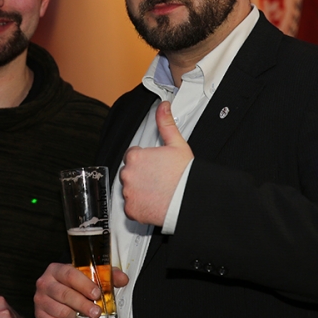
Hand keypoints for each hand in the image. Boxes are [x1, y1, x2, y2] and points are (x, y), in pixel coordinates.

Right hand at [34, 262, 128, 317]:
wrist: (57, 295)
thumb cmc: (74, 284)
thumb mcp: (89, 276)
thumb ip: (107, 275)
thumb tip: (123, 279)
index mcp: (57, 269)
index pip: (70, 274)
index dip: (85, 285)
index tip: (97, 294)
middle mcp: (45, 282)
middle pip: (64, 294)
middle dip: (83, 305)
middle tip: (96, 312)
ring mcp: (40, 298)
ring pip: (59, 310)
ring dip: (75, 315)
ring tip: (84, 316)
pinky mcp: (38, 314)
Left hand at [119, 101, 192, 225]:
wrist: (189, 199)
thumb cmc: (184, 174)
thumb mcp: (176, 144)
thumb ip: (165, 123)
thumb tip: (163, 107)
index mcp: (135, 156)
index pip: (132, 156)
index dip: (145, 160)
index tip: (155, 166)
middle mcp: (128, 174)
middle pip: (129, 173)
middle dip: (140, 175)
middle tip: (157, 179)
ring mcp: (128, 193)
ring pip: (130, 190)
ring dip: (139, 190)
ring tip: (157, 191)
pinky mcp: (131, 210)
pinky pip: (131, 207)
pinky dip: (139, 206)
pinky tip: (153, 202)